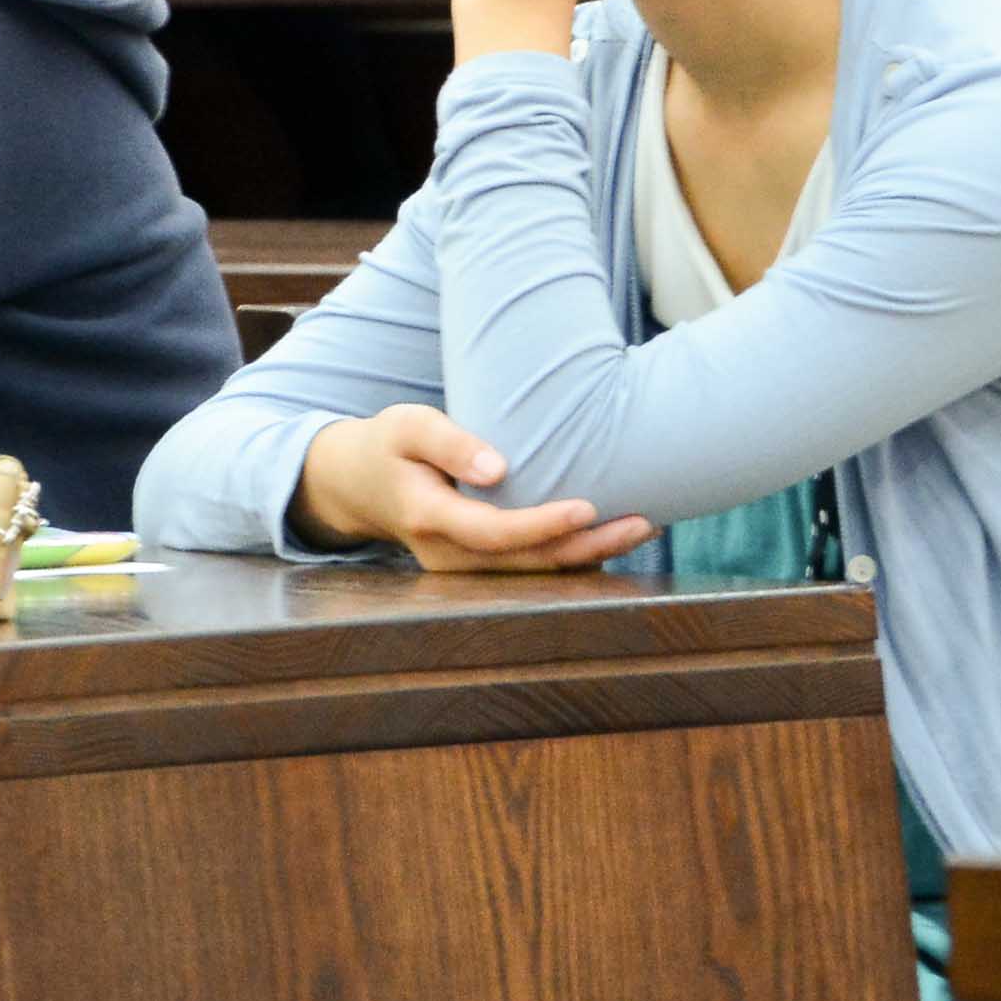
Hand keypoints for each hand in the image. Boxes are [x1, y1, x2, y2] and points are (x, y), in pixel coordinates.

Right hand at [295, 405, 653, 572]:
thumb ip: (450, 443)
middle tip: (644, 522)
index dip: (543, 525)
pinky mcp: (478, 569)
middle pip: (529, 564)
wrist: (356, 485)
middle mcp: (448, 557)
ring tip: (643, 528)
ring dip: (591, 555)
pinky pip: (531, 570)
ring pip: (536, 575)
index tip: (588, 506)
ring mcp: (462, 572)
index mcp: (428, 518)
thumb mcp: (407, 426)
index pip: (495, 532)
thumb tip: (498, 469)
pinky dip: (574, 556)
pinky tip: (611, 536)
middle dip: (589, 547)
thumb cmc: (387, 445)